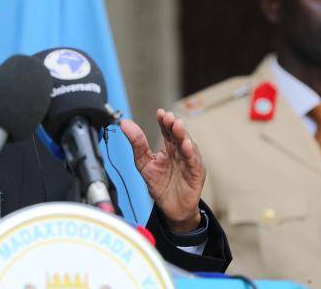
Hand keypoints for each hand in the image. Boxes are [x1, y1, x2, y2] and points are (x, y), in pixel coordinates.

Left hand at [120, 109, 204, 231]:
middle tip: (168, 117)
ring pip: (188, 145)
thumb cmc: (160, 184)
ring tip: (177, 125)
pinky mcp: (196, 174)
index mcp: (169, 147)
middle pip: (178, 135)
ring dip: (183, 135)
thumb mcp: (143, 162)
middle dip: (173, 125)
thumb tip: (125, 123)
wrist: (170, 208)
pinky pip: (193, 162)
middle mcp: (180, 152)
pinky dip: (190, 153)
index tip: (159, 113)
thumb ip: (137, 143)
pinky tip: (186, 145)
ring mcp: (189, 162)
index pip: (167, 130)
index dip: (164, 121)